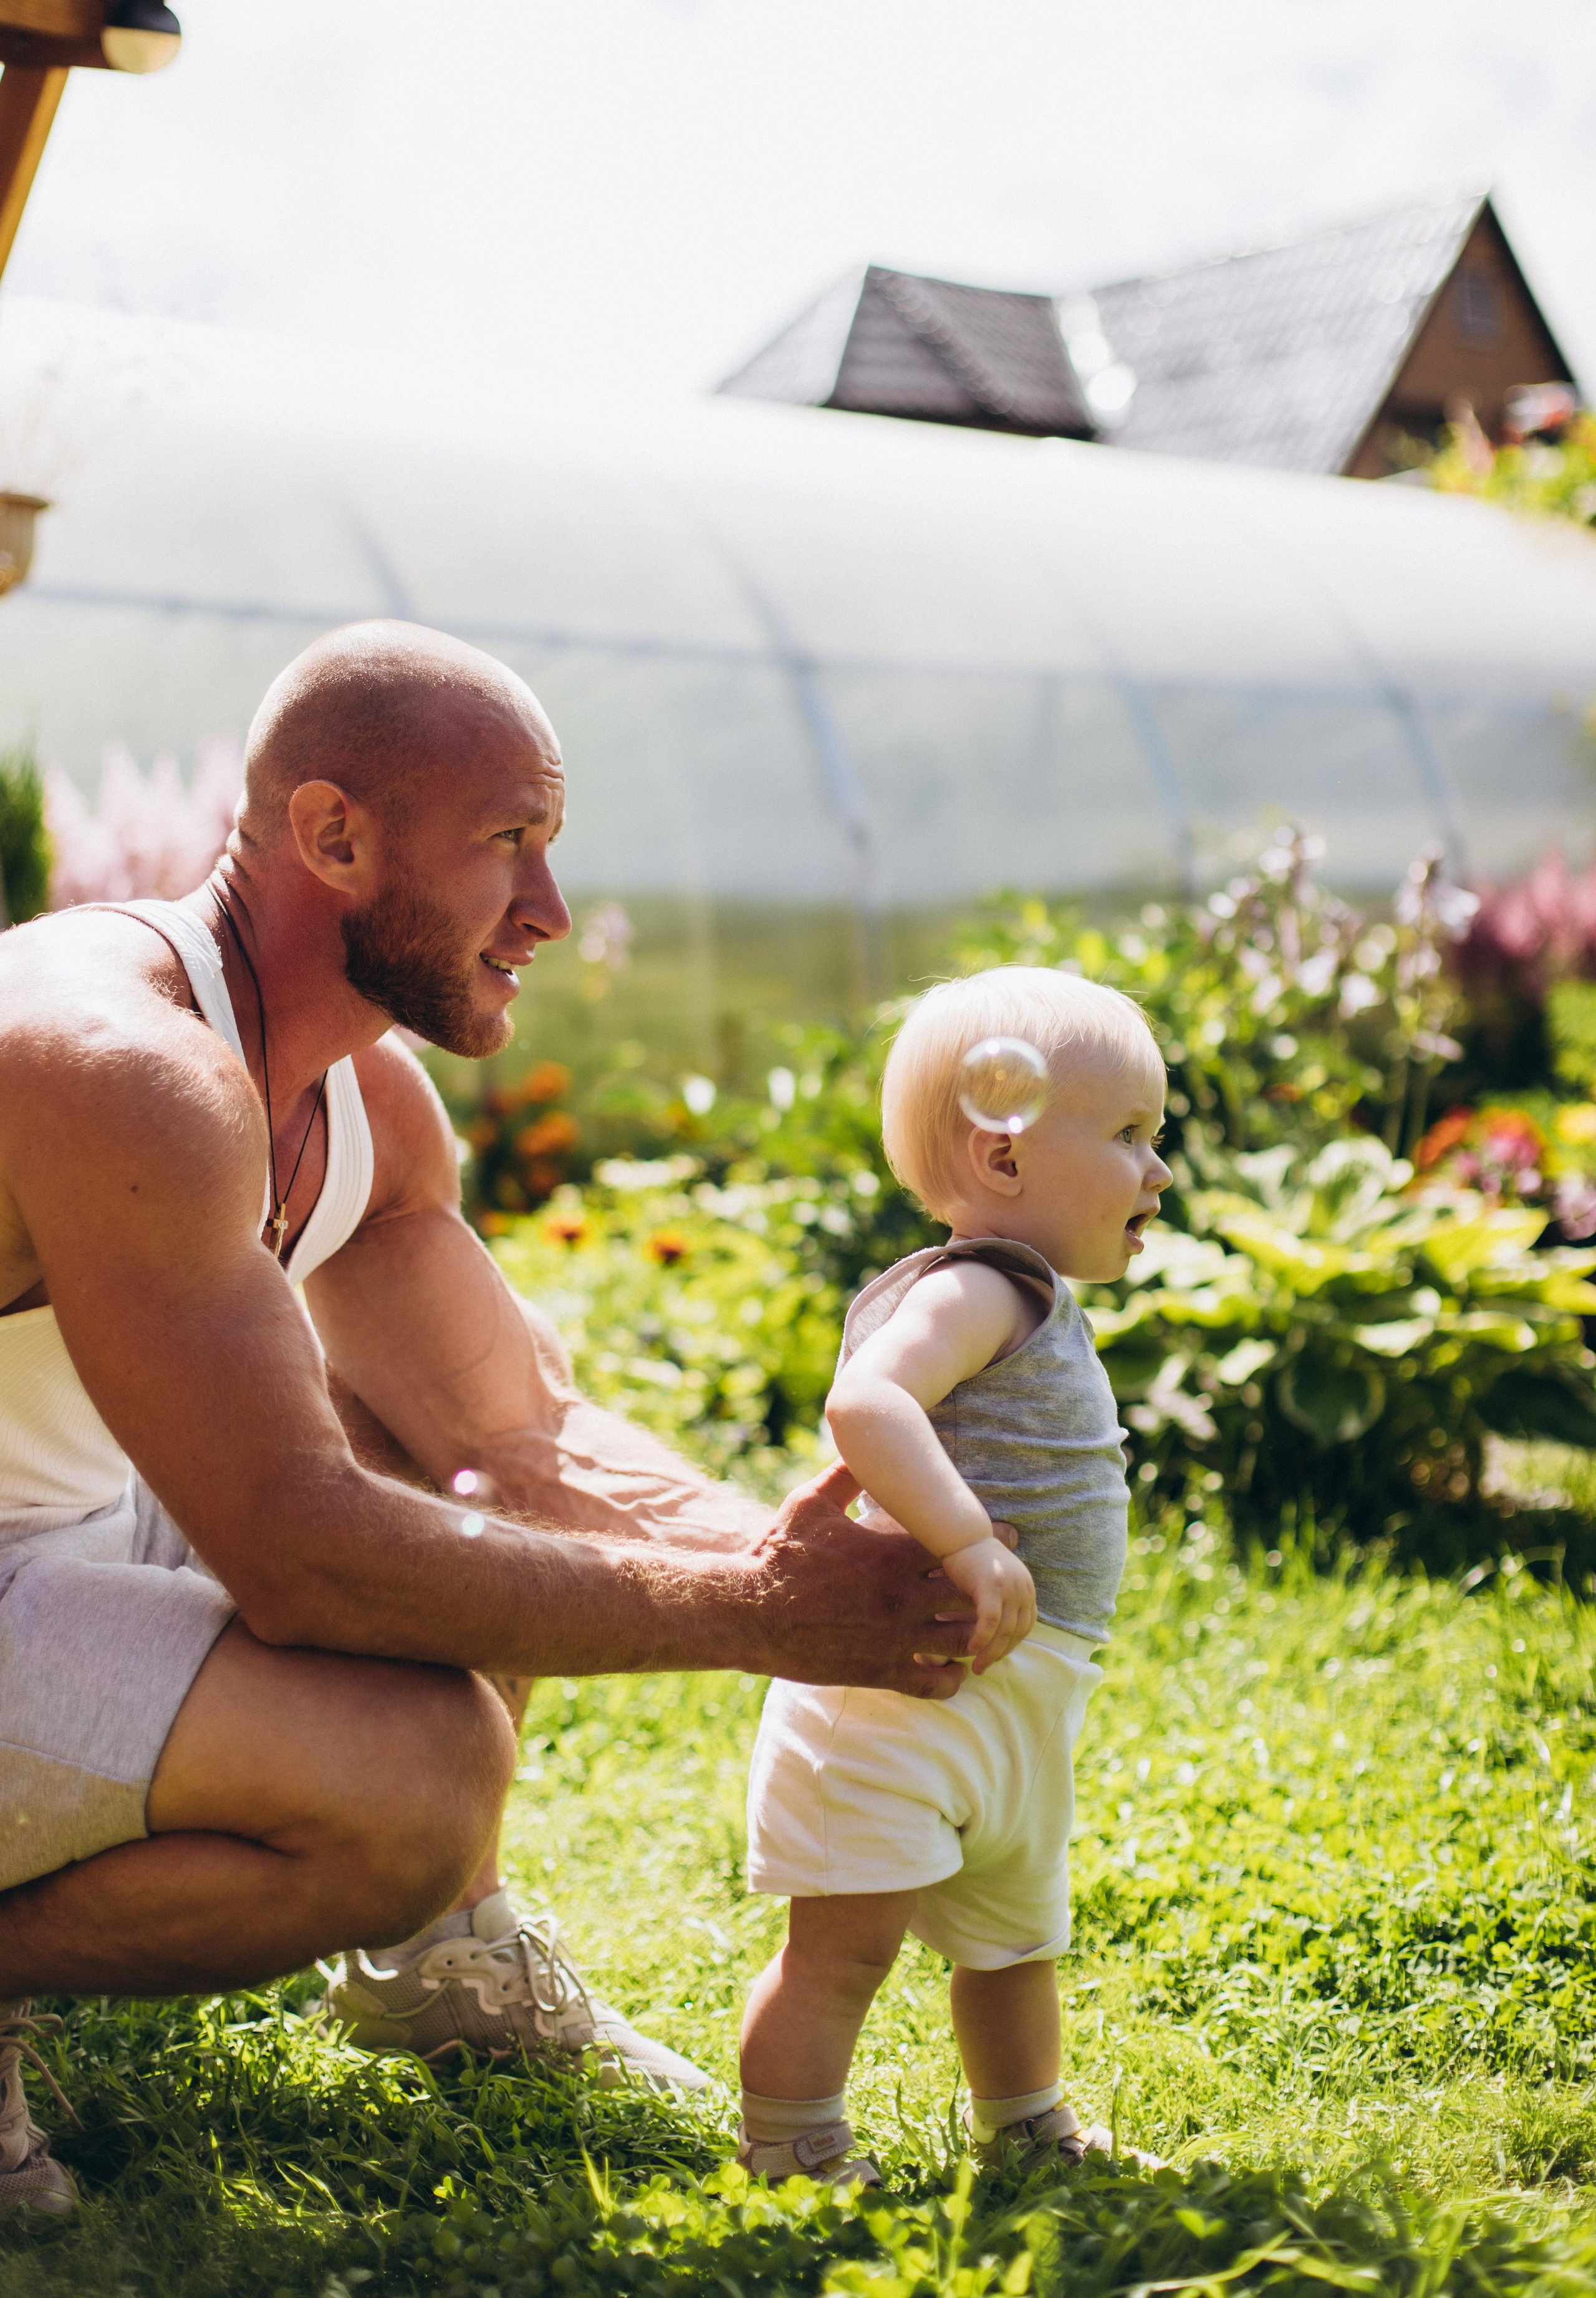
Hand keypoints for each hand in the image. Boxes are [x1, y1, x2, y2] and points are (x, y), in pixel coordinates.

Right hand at [743, 1462, 980, 1699]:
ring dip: (975, 1633)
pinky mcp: (880, 1672)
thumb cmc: (777, 1553)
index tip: (1004, 1539)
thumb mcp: (810, 1502)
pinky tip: (951, 1666)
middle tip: (999, 1586)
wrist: (748, 1612)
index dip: (985, 1541)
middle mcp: (901, 1597)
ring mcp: (894, 1639)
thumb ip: (846, 1474)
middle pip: (973, 1594)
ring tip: (979, 1626)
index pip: (959, 1545)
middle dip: (989, 1589)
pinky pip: (935, 1684)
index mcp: (891, 1554)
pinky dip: (951, 1677)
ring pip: (963, 1641)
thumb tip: (865, 1444)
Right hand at [938, 1536, 1035, 1672]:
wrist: (962, 1534)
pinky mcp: (992, 1587)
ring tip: (977, 1666)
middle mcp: (1024, 1588)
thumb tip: (996, 1628)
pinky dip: (982, 1638)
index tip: (995, 1655)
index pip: (1025, 1625)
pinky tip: (972, 1648)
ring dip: (990, 1652)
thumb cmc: (973, 1558)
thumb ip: (1002, 1600)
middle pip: (1016, 1632)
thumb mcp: (997, 1580)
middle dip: (1000, 1653)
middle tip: (983, 1668)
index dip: (1011, 1644)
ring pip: (1003, 1631)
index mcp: (1027, 1588)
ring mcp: (1010, 1588)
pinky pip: (989, 1621)